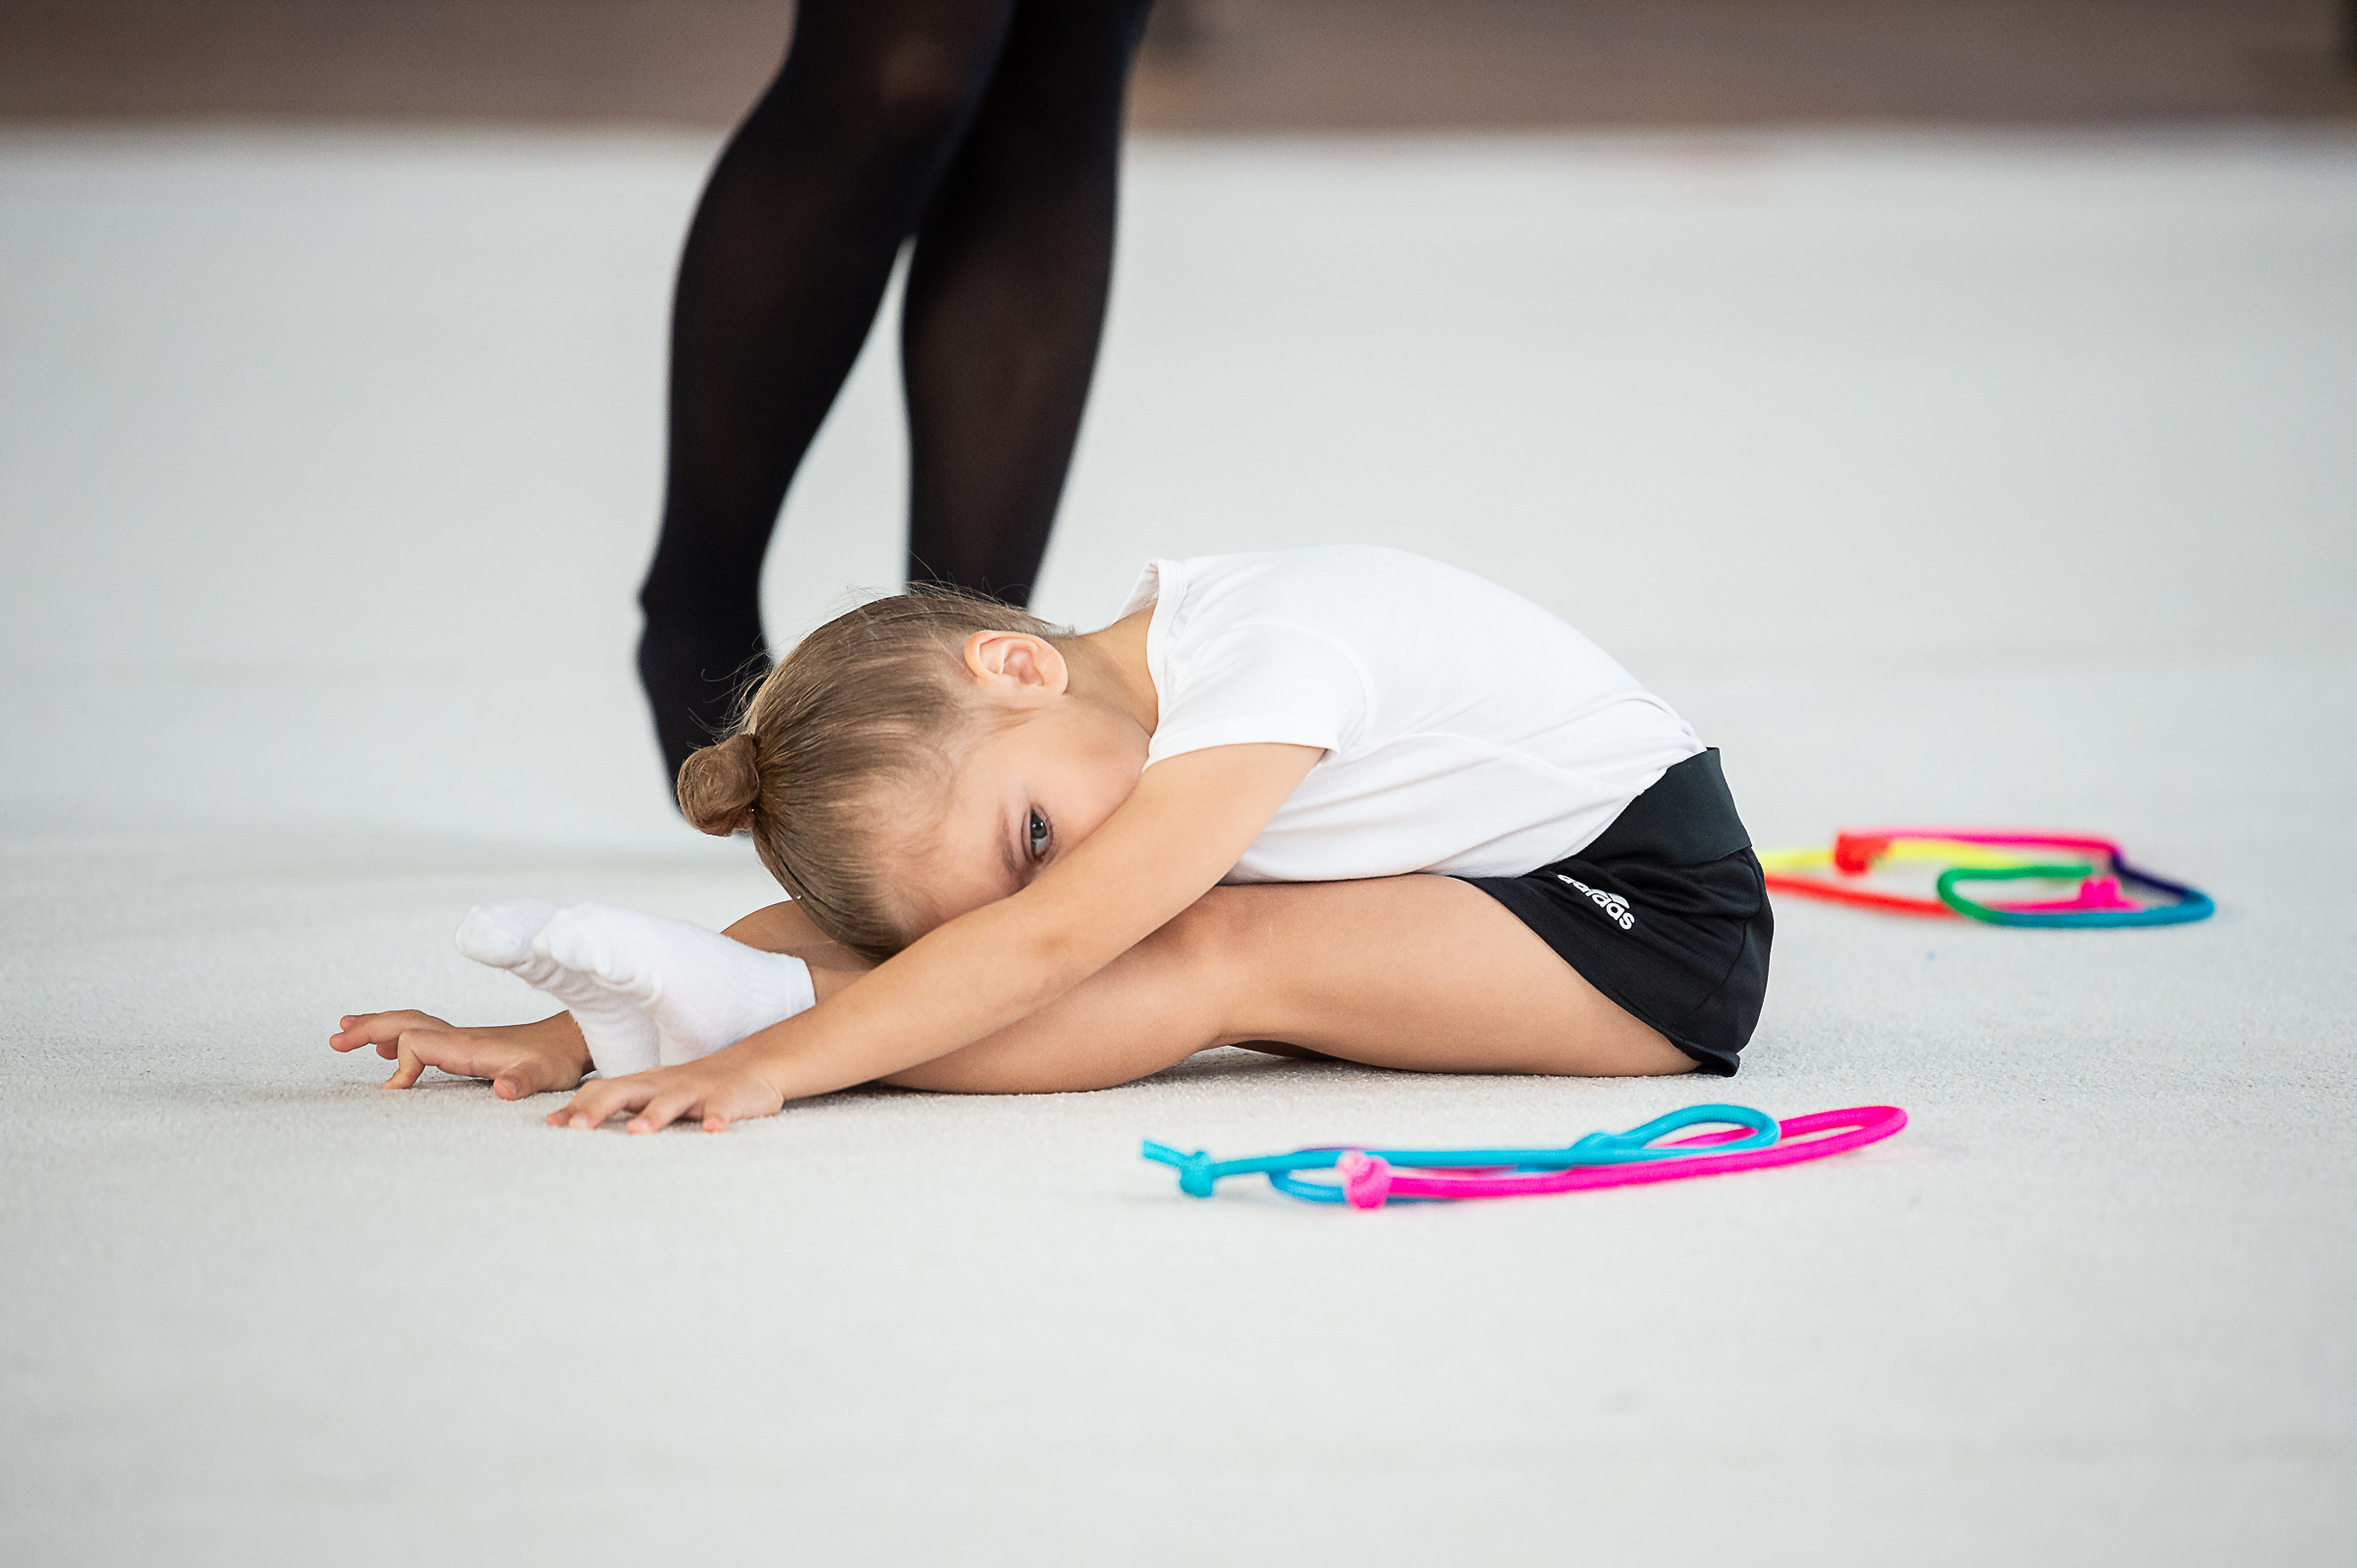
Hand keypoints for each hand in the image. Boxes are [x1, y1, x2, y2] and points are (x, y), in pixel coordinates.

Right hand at [331, 1009, 590, 1099]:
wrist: (574, 1040)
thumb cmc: (556, 1061)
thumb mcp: (542, 1076)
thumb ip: (522, 1082)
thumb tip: (503, 1091)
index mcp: (466, 1045)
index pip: (416, 1043)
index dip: (401, 1065)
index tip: (393, 1093)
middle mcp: (459, 1037)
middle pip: (404, 1023)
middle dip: (368, 1029)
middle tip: (334, 1040)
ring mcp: (462, 1039)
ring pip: (411, 1025)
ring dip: (377, 1028)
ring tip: (345, 1033)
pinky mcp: (469, 1046)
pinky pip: (423, 1035)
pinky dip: (398, 1037)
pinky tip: (387, 1049)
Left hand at [545, 1050, 786, 1134]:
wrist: (754, 1064)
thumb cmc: (695, 1086)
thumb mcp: (656, 1092)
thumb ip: (623, 1103)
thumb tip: (574, 1124)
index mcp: (645, 1084)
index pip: (603, 1090)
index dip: (577, 1106)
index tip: (551, 1125)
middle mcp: (666, 1084)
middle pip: (627, 1091)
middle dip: (600, 1108)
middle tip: (576, 1128)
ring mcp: (698, 1090)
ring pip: (673, 1100)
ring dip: (655, 1115)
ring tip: (638, 1132)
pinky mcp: (728, 1099)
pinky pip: (722, 1109)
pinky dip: (717, 1118)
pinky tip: (713, 1130)